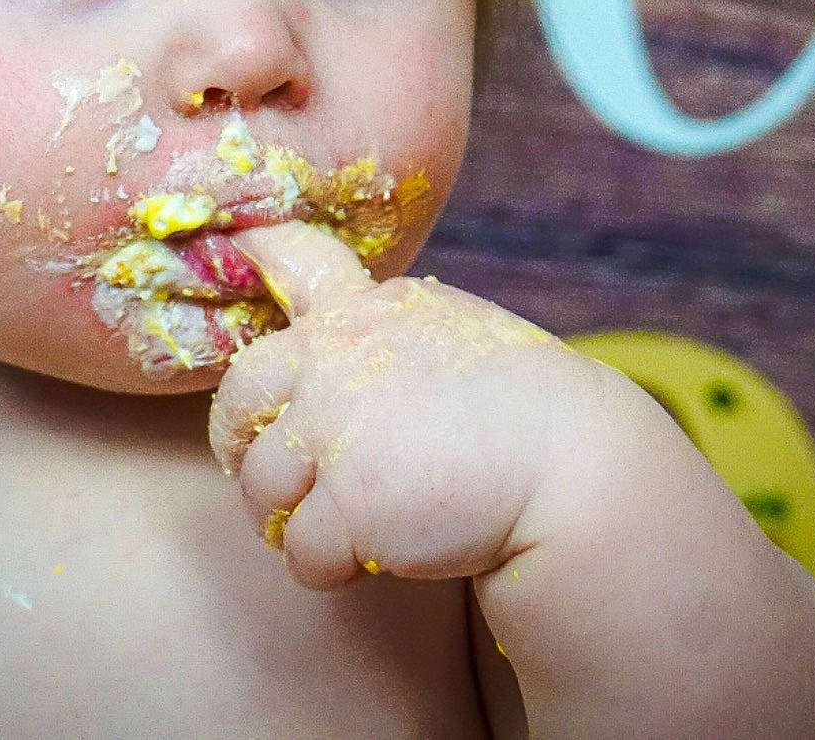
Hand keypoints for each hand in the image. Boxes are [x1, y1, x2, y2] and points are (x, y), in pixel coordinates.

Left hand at [207, 222, 599, 590]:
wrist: (575, 470)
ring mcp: (337, 427)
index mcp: (369, 312)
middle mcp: (338, 355)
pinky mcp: (348, 501)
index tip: (241, 247)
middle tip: (283, 478)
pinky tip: (381, 552)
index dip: (255, 256)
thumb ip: (379, 336)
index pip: (293, 258)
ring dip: (296, 519)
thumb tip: (321, 352)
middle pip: (239, 397)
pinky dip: (332, 567)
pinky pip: (300, 552)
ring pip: (260, 488)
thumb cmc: (521, 412)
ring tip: (356, 521)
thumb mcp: (449, 336)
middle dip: (246, 446)